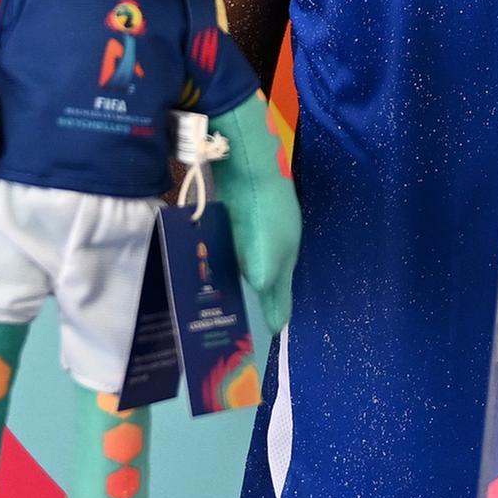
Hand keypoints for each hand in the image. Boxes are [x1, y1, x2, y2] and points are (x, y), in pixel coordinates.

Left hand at [209, 94, 298, 346]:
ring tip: (215, 295)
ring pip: (248, 258)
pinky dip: (225, 253)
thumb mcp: (269, 255)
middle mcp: (276, 242)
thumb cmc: (263, 213)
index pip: (282, 293)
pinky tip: (210, 260)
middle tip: (233, 319)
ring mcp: (258, 224)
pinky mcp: (239, 210)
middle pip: (267, 276)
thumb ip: (269, 285)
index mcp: (287, 255)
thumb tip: (275, 321)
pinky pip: (232, 241)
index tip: (265, 333)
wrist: (250, 163)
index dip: (275, 311)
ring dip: (236, 274)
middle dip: (256, 296)